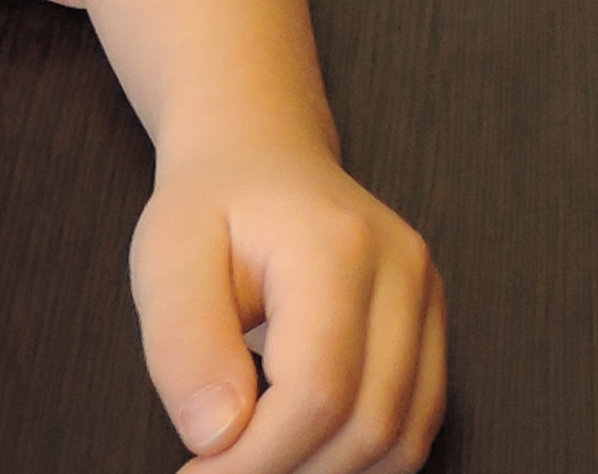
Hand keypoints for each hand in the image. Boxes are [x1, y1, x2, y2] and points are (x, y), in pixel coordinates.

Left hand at [135, 140, 445, 469]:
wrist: (263, 155)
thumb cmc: (211, 205)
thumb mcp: (166, 261)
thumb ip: (184, 347)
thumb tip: (216, 436)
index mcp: (337, 247)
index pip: (317, 392)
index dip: (254, 462)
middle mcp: (402, 270)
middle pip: (368, 423)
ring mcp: (427, 296)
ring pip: (403, 436)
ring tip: (260, 463)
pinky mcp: (431, 322)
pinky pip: (418, 423)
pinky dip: (364, 460)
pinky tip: (306, 453)